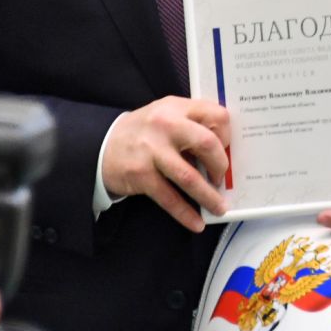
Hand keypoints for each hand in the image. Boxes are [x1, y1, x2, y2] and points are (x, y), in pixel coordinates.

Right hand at [100, 96, 231, 232]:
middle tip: (222, 179)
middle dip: (221, 166)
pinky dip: (186, 213)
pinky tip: (196, 223)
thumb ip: (192, 124)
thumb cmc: (143, 132)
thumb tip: (224, 152)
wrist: (102, 146)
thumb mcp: (167, 115)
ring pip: (190, 177)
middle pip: (207, 143)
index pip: (215, 115)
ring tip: (220, 208)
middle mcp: (165, 125)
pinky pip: (170, 198)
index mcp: (176, 107)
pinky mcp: (141, 175)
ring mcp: (152, 150)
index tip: (227, 150)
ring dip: (209, 196)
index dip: (227, 135)